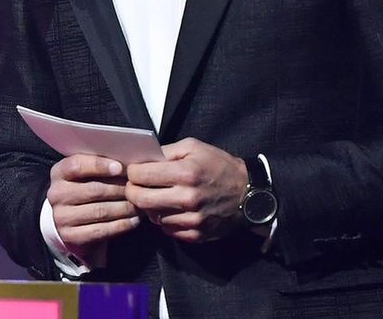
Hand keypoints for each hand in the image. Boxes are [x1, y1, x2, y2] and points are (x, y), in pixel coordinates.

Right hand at [47, 154, 140, 256]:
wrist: (69, 222)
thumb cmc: (84, 191)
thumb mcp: (84, 175)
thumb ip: (100, 166)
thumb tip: (128, 162)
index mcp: (59, 173)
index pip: (77, 165)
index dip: (99, 165)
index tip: (120, 167)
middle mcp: (56, 194)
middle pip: (93, 190)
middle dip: (120, 189)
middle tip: (138, 189)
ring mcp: (61, 217)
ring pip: (100, 211)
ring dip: (125, 208)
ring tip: (140, 205)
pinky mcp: (71, 236)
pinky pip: (101, 230)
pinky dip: (121, 225)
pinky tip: (134, 220)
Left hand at [125, 138, 246, 242]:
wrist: (249, 193)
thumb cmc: (219, 166)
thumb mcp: (194, 147)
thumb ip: (166, 151)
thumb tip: (142, 159)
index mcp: (185, 173)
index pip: (140, 176)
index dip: (132, 172)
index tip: (135, 171)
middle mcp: (187, 198)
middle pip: (140, 199)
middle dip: (132, 191)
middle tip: (136, 186)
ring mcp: (192, 219)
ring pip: (152, 216)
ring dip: (149, 207)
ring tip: (156, 197)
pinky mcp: (196, 234)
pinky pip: (167, 230)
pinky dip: (164, 220)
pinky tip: (171, 209)